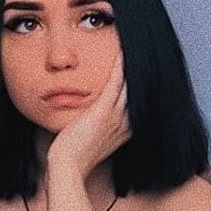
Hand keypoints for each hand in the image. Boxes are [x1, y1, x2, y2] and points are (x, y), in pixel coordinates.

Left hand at [46, 52, 129, 180]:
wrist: (67, 167)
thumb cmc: (75, 156)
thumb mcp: (91, 138)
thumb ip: (96, 125)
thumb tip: (92, 116)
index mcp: (125, 129)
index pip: (137, 99)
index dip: (140, 82)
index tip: (141, 65)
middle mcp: (126, 122)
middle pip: (138, 89)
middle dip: (141, 70)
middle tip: (143, 48)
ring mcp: (116, 117)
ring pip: (130, 83)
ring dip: (133, 63)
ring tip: (134, 43)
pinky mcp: (103, 112)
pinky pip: (115, 83)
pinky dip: (120, 66)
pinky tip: (122, 50)